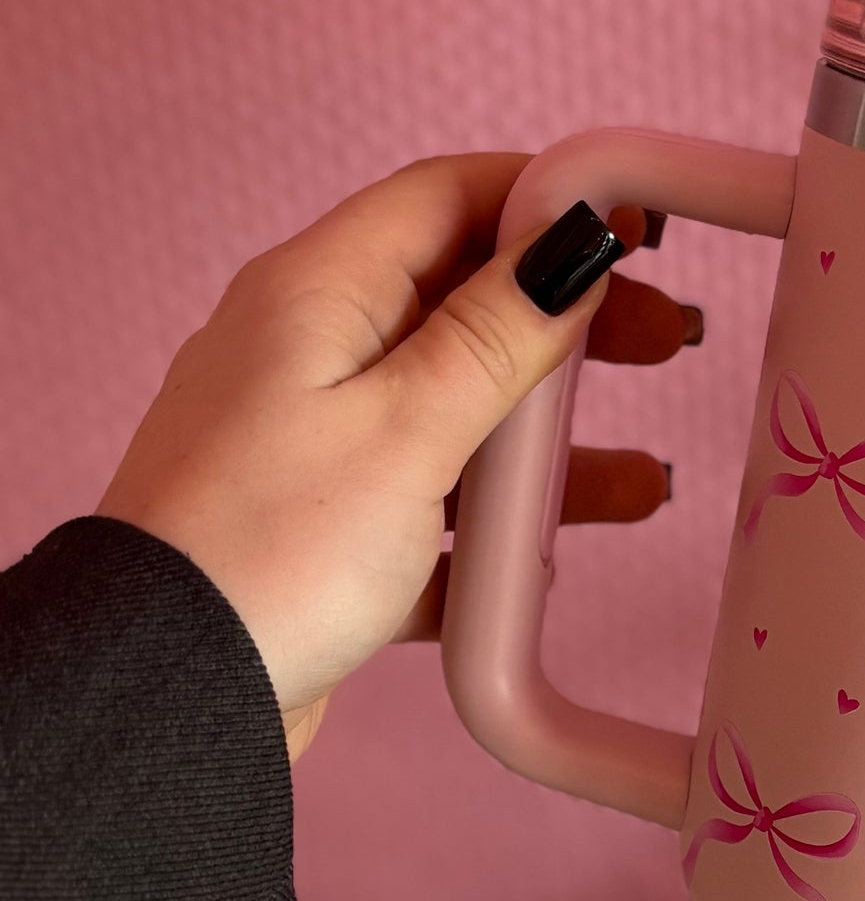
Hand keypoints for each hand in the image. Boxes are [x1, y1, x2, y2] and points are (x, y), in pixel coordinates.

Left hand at [98, 152, 696, 758]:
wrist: (167, 701)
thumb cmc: (267, 553)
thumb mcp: (408, 429)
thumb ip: (497, 336)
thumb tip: (565, 246)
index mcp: (315, 296)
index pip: (444, 199)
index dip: (545, 202)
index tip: (635, 232)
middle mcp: (305, 354)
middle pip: (460, 304)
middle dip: (566, 323)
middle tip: (662, 342)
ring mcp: (310, 443)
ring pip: (453, 414)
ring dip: (546, 441)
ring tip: (637, 479)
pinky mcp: (319, 528)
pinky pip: (427, 506)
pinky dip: (490, 526)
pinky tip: (544, 562)